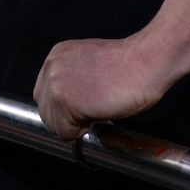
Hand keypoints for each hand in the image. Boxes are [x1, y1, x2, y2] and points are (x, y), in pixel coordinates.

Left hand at [33, 36, 168, 138]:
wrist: (144, 62)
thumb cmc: (127, 65)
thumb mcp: (88, 63)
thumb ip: (72, 77)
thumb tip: (68, 101)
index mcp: (56, 56)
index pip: (44, 95)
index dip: (64, 107)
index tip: (83, 106)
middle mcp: (51, 68)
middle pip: (45, 111)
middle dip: (66, 118)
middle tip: (92, 110)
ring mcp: (56, 86)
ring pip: (53, 124)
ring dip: (74, 125)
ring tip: (97, 110)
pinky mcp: (66, 102)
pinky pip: (65, 132)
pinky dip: (81, 132)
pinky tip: (98, 114)